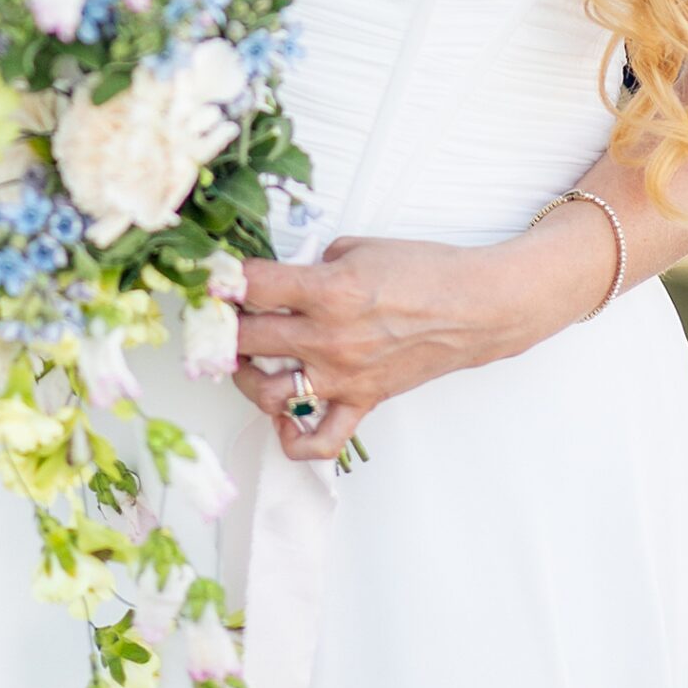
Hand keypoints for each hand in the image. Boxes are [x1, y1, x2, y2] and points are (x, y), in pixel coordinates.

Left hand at [231, 236, 516, 463]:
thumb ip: (315, 265)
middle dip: (223, 324)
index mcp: (328, 290)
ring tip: (243, 358)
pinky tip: (282, 418)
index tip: (213, 275)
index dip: (223, 278)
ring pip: (269, 393)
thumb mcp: (358, 247)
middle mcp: (329, 338)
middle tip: (216, 315)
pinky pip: (319, 440)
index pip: (253, 286)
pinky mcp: (362, 402)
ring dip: (245, 376)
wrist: (473, 307)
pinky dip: (293, 438)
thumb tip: (287, 280)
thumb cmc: (424, 270)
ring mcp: (343, 377)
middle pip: (247, 338)